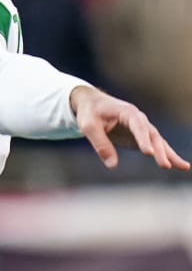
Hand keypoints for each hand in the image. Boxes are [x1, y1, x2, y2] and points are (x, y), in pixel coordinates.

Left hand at [70, 85, 189, 170]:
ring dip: (169, 154)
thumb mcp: (88, 127)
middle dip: (159, 151)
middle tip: (164, 165)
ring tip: (183, 166)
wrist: (92, 104)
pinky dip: (166, 155)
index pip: (138, 126)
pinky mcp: (140, 137)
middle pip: (152, 135)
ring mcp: (142, 128)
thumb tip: (112, 165)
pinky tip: (177, 165)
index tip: (148, 153)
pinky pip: (156, 146)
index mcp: (128, 112)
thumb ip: (100, 144)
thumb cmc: (89, 113)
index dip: (143, 139)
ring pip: (158, 142)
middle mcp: (139, 119)